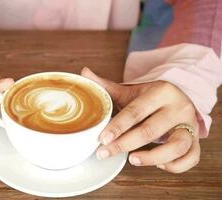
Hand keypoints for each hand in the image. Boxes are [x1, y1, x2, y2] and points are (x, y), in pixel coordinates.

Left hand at [81, 67, 200, 172]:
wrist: (177, 99)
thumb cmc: (148, 99)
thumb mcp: (130, 91)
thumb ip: (107, 86)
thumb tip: (84, 73)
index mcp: (160, 92)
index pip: (136, 111)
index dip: (118, 126)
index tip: (102, 139)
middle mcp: (178, 107)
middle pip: (151, 130)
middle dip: (124, 144)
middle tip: (104, 153)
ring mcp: (190, 125)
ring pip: (177, 146)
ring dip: (152, 158)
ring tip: (132, 160)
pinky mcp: (196, 140)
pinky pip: (192, 158)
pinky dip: (175, 166)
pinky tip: (158, 164)